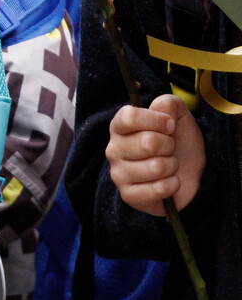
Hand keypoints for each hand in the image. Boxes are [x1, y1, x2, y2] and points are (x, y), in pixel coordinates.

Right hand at [109, 94, 205, 215]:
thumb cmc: (178, 142)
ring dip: (172, 166)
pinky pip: (159, 189)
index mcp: (119, 127)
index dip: (156, 120)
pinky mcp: (128, 195)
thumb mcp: (178, 116)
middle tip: (169, 149)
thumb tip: (161, 111)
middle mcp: (113, 149)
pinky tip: (168, 182)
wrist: (186, 173)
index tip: (170, 126)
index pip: (129, 117)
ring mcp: (118, 174)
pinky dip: (173, 185)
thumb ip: (168, 104)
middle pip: (148, 142)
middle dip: (170, 145)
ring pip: (156, 167)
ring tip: (169, 166)